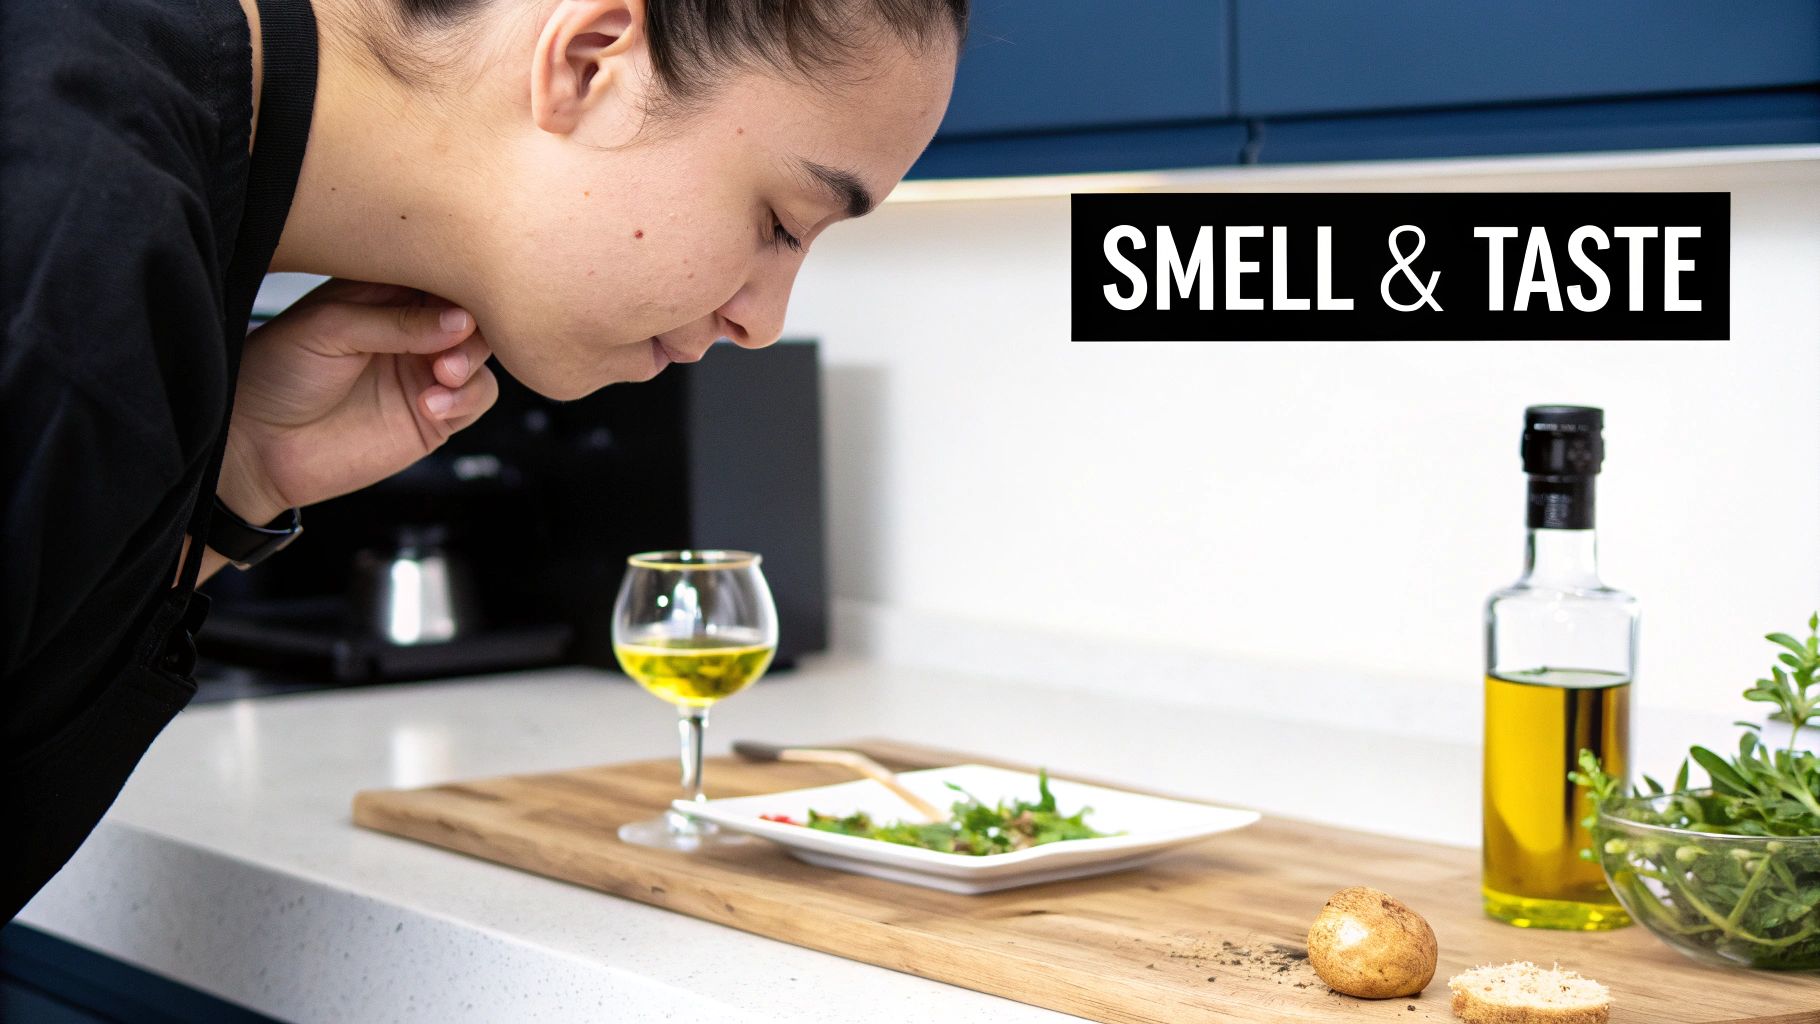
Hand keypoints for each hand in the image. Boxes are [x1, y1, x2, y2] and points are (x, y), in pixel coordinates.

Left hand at [218, 279, 499, 522]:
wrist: (255, 446)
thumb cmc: (275, 375)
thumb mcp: (328, 328)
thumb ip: (396, 321)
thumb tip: (462, 320)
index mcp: (380, 294)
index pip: (437, 272)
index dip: (457, 278)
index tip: (458, 293)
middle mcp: (408, 329)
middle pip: (471, 311)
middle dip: (474, 322)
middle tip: (455, 338)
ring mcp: (423, 372)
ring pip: (482, 353)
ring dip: (472, 360)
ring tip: (443, 374)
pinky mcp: (434, 416)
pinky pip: (477, 399)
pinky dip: (466, 398)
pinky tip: (432, 405)